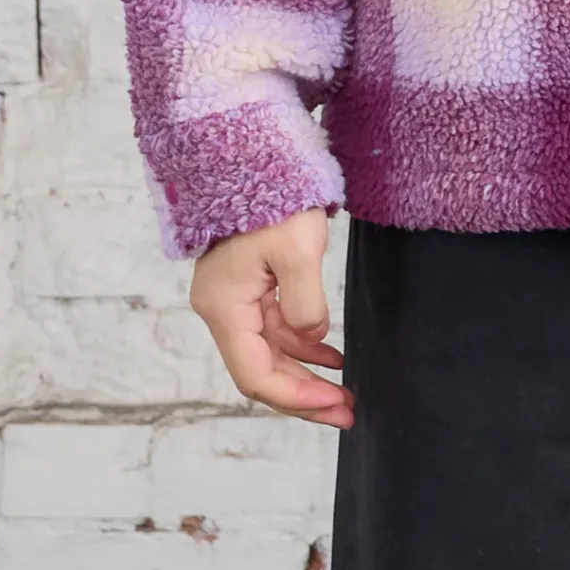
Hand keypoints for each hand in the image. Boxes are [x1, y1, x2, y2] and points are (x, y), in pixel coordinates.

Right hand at [189, 208, 353, 428]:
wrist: (252, 157)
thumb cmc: (273, 198)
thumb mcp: (298, 248)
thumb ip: (305, 302)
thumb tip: (312, 337)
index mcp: (225, 308)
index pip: (256, 374)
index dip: (296, 397)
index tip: (335, 404)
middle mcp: (222, 310)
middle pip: (261, 371)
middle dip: (303, 395)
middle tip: (347, 412)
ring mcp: (233, 299)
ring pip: (268, 353)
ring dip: (305, 374)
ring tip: (344, 391)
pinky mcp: (248, 287)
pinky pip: (273, 330)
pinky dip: (301, 346)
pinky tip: (330, 355)